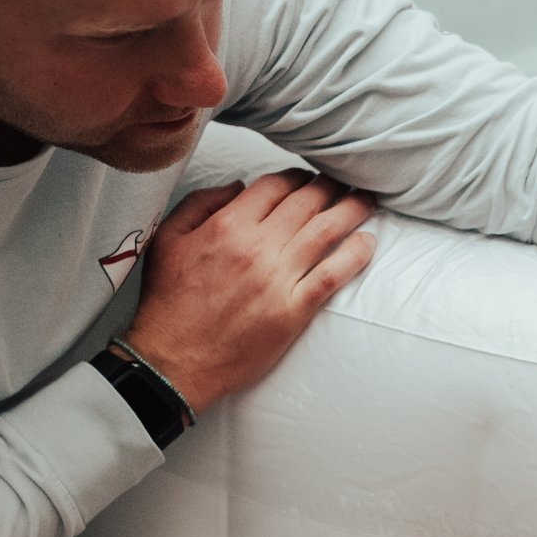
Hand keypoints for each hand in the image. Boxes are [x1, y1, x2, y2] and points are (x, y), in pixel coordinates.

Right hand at [123, 170, 376, 413]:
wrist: (174, 359)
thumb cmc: (169, 302)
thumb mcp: (168, 239)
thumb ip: (201, 203)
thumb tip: (240, 186)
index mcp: (228, 225)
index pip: (275, 185)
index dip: (297, 177)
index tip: (308, 179)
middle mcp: (257, 247)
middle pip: (307, 202)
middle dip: (332, 186)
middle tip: (347, 181)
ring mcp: (278, 279)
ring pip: (327, 231)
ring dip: (353, 210)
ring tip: (368, 200)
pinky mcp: (294, 310)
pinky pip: (333, 275)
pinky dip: (355, 255)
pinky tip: (368, 242)